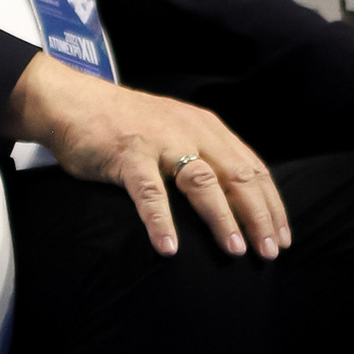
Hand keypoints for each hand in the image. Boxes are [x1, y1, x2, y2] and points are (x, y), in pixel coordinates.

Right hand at [3, 57, 289, 259]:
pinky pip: (149, 192)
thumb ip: (202, 156)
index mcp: (207, 128)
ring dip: (222, 219)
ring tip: (235, 249)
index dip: (271, 204)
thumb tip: (232, 199)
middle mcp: (191, 132)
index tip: (282, 237)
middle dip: (258, 217)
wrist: (71, 101)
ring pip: (202, 183)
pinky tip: (169, 248)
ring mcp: (160, 142)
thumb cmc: (123, 124)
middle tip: (269, 252)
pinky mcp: (128, 155)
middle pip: (237, 177)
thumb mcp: (174, 132)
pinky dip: (161, 221)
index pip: (253, 168)